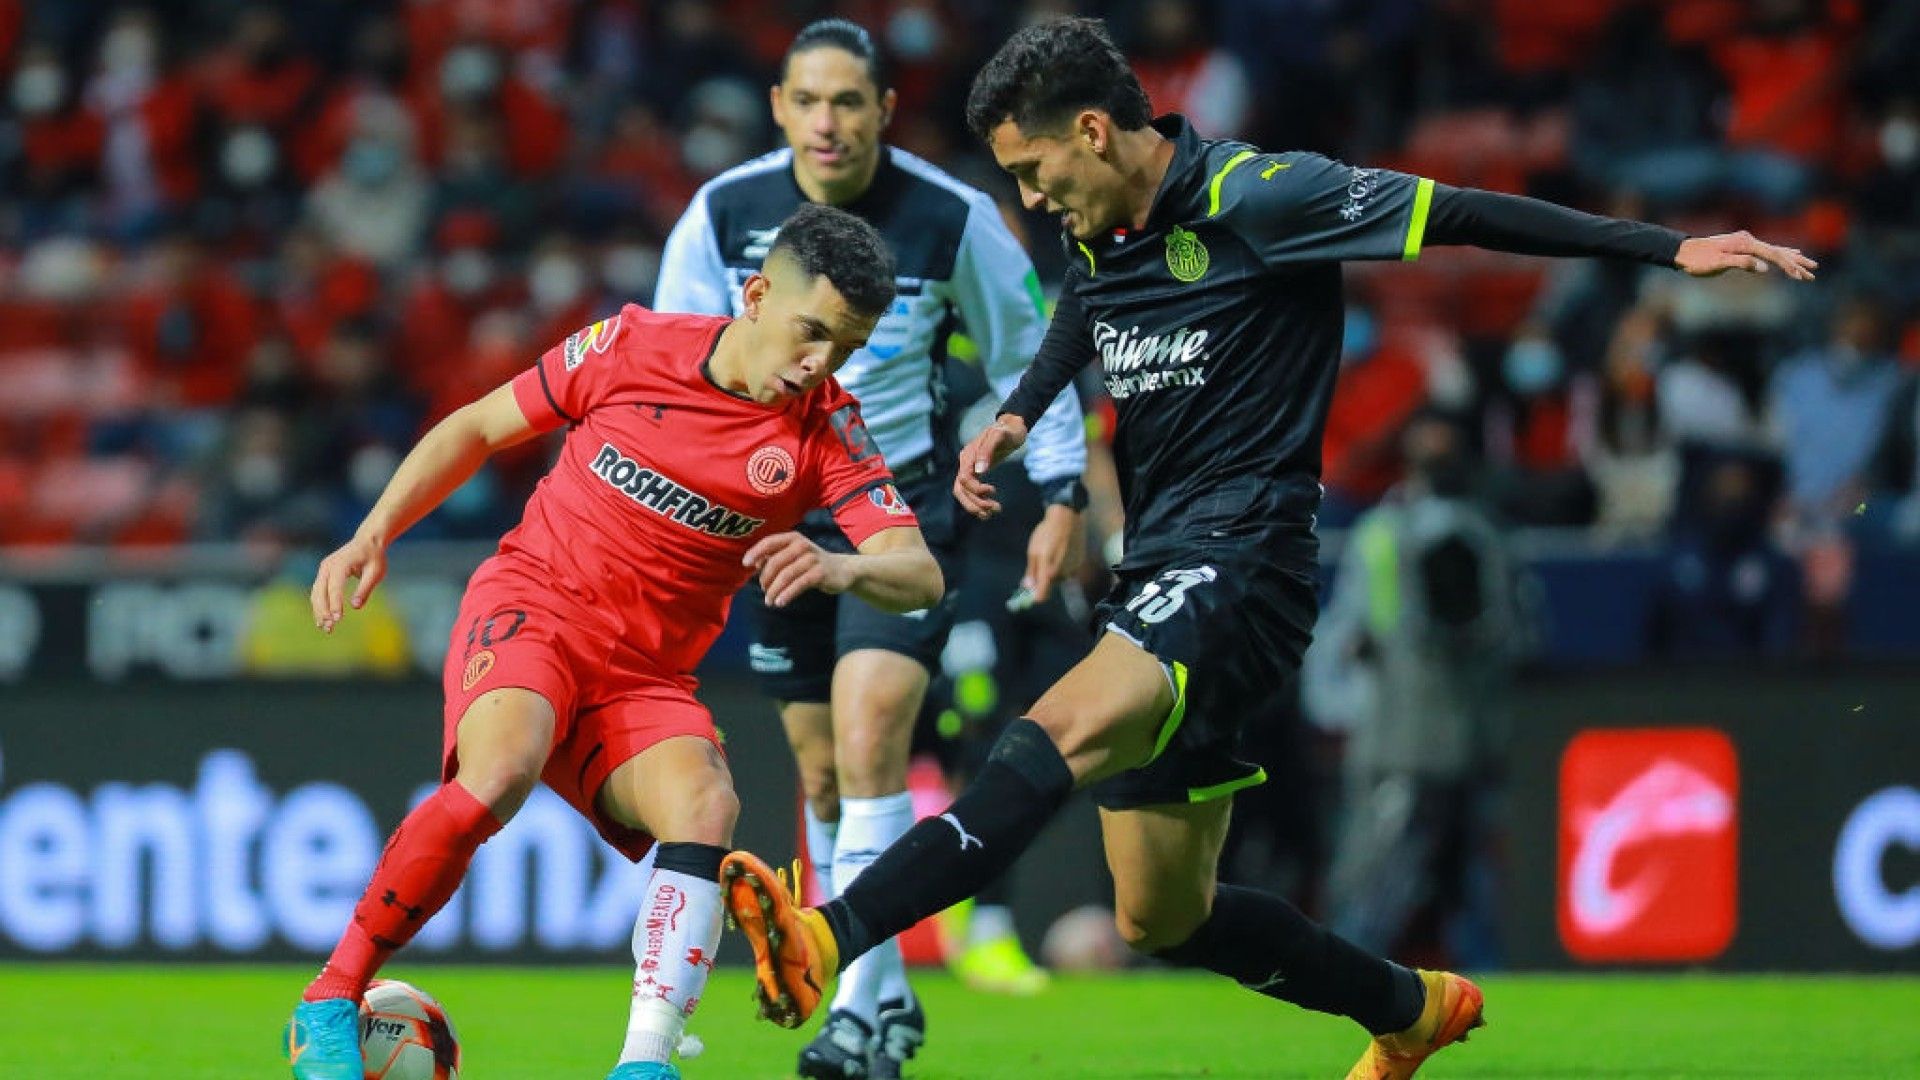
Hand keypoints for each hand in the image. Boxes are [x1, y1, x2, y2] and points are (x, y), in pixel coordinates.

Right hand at [311, 534, 386, 632]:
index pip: (334, 586)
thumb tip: (355, 606)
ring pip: (316, 593)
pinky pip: (318, 592)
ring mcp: (323, 570)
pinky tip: (323, 620)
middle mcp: (328, 566)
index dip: (335, 603)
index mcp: (341, 564)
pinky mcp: (324, 574)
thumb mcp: (376, 573)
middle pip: (320, 591)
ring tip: (327, 628)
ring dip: (319, 611)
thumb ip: (365, 589)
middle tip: (330, 628)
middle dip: (324, 611)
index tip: (338, 619)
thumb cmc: (374, 557)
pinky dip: (319, 606)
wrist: (368, 542)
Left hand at [744, 531, 851, 606]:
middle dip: (766, 578)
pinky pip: (799, 584)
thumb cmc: (811, 563)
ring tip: (769, 601)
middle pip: (776, 561)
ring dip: (775, 590)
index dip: (756, 552)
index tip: (745, 564)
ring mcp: (812, 558)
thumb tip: (755, 564)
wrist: (842, 570)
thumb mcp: (793, 556)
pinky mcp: (820, 573)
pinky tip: (780, 602)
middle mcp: (802, 545)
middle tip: (763, 591)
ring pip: (786, 575)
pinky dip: (787, 594)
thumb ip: (775, 557)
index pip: (770, 542)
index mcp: (793, 538)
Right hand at [954, 415, 1029, 518]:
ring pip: (964, 494)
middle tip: (995, 508)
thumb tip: (979, 470)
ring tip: (995, 511)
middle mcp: (966, 463)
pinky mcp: (976, 473)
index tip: (993, 491)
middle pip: (961, 490)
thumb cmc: (1007, 431)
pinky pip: (971, 492)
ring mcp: (970, 468)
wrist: (1011, 428)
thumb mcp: (999, 436)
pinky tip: (989, 511)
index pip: (964, 479)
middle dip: (976, 503)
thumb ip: (987, 451)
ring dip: (977, 506)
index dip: (976, 489)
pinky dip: (978, 503)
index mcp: (968, 455)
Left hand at [1023, 504, 1085, 602]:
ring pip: (1059, 578)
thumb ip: (1031, 571)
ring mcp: (1072, 569)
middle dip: (1042, 581)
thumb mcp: (1033, 551)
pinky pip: (1068, 571)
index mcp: (1047, 570)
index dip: (1035, 597)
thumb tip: (1027, 587)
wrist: (1067, 518)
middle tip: (1038, 566)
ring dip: (1053, 572)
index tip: (1029, 594)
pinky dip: (1063, 566)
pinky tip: (1060, 552)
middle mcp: (1062, 573)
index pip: (1042, 596)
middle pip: (1049, 586)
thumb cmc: (1046, 533)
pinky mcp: (1079, 564)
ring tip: (1050, 554)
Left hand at [1675, 231, 1816, 280]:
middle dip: (1796, 263)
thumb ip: (1742, 263)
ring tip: (1809, 265)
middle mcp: (1748, 240)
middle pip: (1778, 251)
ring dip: (1792, 259)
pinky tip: (1790, 254)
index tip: (1800, 276)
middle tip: (1813, 273)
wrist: (1683, 252)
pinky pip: (1767, 250)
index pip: (1772, 254)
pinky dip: (1781, 253)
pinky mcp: (1742, 246)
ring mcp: (1746, 242)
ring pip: (1774, 250)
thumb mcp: (1718, 264)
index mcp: (1745, 244)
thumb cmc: (1698, 260)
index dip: (1788, 266)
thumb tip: (1765, 267)